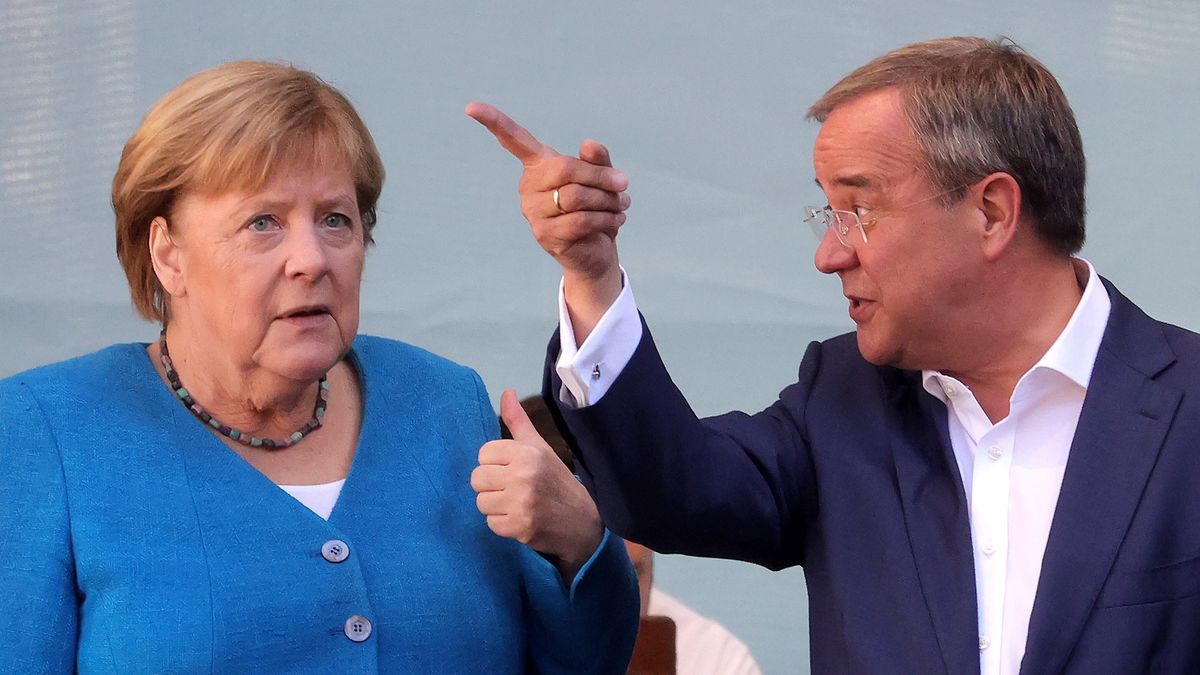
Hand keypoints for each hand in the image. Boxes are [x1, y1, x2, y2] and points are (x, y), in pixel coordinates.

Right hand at [466, 102, 628, 341]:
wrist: (596, 250)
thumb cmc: (596, 207)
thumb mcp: (601, 178)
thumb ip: (597, 160)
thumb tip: (588, 144)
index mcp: (538, 165)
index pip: (513, 140)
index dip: (494, 122)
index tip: (471, 107)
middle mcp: (528, 185)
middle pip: (566, 169)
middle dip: (600, 177)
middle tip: (623, 184)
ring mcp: (532, 210)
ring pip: (575, 196)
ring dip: (607, 200)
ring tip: (621, 204)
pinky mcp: (543, 234)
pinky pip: (579, 220)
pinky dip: (604, 218)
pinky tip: (616, 219)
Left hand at [472, 389, 603, 581]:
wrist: (581, 521)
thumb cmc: (555, 481)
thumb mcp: (540, 447)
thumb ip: (518, 421)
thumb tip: (506, 392)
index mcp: (527, 453)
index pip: (484, 454)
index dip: (495, 463)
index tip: (512, 470)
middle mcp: (524, 475)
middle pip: (477, 478)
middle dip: (491, 486)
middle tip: (512, 489)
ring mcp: (522, 503)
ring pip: (481, 502)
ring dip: (496, 506)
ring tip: (516, 504)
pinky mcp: (520, 527)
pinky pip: (490, 523)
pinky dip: (502, 525)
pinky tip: (519, 519)